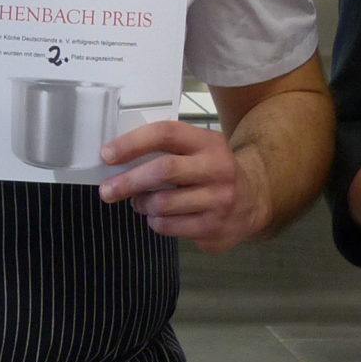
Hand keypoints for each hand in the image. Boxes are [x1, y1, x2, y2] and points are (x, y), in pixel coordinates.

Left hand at [97, 121, 267, 253]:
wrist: (254, 200)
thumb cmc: (210, 171)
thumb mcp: (198, 150)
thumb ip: (166, 149)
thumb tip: (116, 159)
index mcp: (208, 142)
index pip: (166, 134)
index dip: (132, 143)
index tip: (107, 155)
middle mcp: (218, 169)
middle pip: (164, 170)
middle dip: (128, 181)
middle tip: (106, 190)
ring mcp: (219, 200)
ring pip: (163, 203)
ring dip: (142, 204)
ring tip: (139, 202)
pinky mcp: (214, 227)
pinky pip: (169, 227)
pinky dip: (155, 222)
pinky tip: (159, 216)